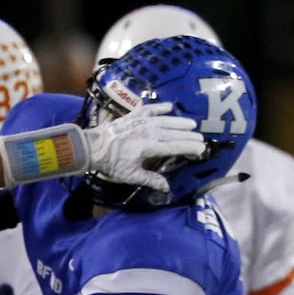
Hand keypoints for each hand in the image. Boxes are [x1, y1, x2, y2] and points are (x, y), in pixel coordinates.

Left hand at [85, 102, 204, 191]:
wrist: (92, 147)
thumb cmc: (111, 163)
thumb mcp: (130, 175)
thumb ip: (150, 179)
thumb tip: (166, 188)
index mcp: (149, 147)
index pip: (175, 146)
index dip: (190, 147)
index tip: (201, 149)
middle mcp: (148, 131)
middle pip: (173, 132)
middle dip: (189, 135)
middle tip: (201, 138)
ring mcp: (141, 121)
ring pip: (165, 119)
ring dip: (180, 121)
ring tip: (192, 124)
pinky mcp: (132, 115)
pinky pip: (149, 108)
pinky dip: (160, 106)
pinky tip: (170, 106)